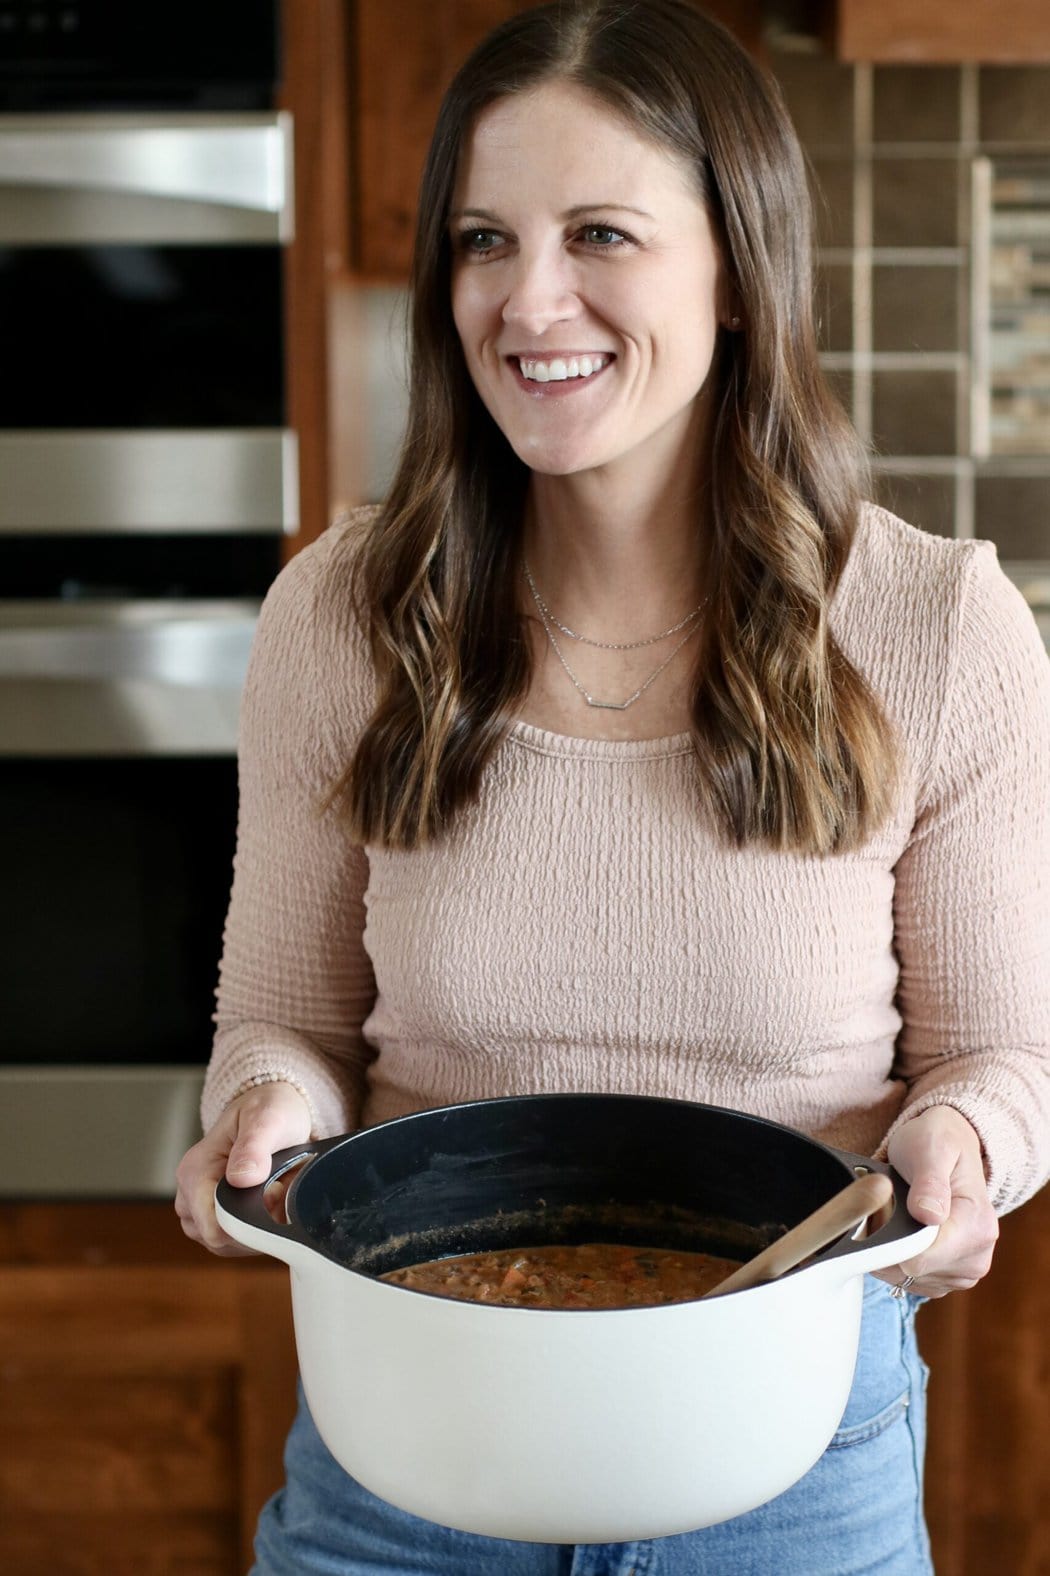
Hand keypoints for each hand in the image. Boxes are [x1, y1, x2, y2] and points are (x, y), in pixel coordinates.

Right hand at [174, 1082, 311, 1255]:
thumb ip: (254, 1147)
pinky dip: (251, 1231)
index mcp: (195, 1170)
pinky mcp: (211, 1213)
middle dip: (252, 1227)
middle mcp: (189, 1191)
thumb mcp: (267, 1118)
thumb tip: (240, 1179)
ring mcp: (198, 1205)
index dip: (248, 1224)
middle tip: (278, 1194)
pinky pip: (229, 1240)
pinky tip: (267, 1207)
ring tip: (273, 1196)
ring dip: (253, 1230)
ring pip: (222, 1243)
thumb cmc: (268, 1109)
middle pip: (216, 1239)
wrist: (270, 1108)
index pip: (212, 1226)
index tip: (275, 1199)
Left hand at [876, 1105, 998, 1297]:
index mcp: (976, 1226)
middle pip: (911, 1272)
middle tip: (887, 1207)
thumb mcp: (931, 1149)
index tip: (877, 1215)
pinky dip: (897, 1261)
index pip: (920, 1259)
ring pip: (907, 1279)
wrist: (950, 1145)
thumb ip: (929, 1182)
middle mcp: (977, 1254)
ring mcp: (965, 1270)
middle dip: (889, 1243)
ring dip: (890, 1252)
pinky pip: (910, 1282)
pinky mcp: (950, 1277)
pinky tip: (901, 1232)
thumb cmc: (938, 1143)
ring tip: (896, 1216)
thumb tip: (928, 1215)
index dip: (889, 1241)